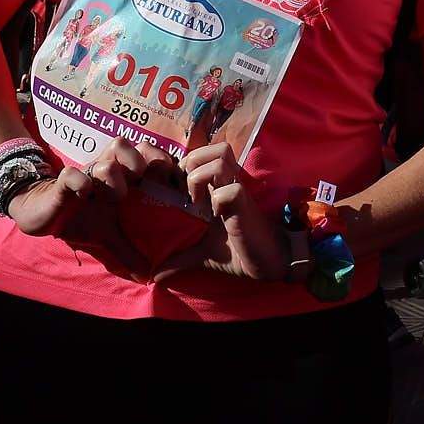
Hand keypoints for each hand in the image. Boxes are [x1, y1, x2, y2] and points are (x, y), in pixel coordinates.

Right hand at [3, 136, 174, 276]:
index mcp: (119, 177)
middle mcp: (104, 170)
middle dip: (138, 160)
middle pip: (125, 145)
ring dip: (114, 177)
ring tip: (115, 199)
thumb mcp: (107, 235)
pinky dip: (80, 184)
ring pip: (105, 161)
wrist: (42, 213)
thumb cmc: (80, 217)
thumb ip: (127, 251)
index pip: (144, 154)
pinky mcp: (62, 183)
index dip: (159, 160)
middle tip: (140, 183)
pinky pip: (72, 175)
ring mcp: (84, 175)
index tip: (167, 181)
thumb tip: (146, 275)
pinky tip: (84, 196)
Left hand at [152, 142, 289, 282]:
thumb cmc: (237, 252)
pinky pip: (231, 189)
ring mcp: (237, 191)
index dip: (184, 165)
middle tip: (186, 190)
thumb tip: (156, 275)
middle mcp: (228, 184)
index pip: (202, 156)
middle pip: (214, 148)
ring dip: (201, 177)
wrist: (267, 263)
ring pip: (220, 158)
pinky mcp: (246, 204)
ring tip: (196, 200)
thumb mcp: (202, 254)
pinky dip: (218, 199)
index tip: (174, 190)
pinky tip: (215, 215)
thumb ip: (181, 258)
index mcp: (217, 189)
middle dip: (192, 164)